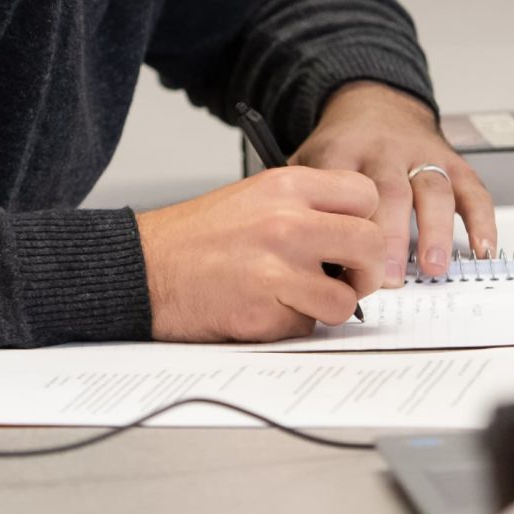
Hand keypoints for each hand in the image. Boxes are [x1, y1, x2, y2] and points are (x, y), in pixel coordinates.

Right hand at [136, 167, 384, 340]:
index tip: (353, 235)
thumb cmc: (195, 238)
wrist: (143, 269)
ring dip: (328, 307)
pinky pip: (306, 327)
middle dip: (365, 270)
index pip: (366, 194)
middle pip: (370, 244)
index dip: (365, 220)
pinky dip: (290, 325)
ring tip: (298, 298)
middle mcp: (287, 223)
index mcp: (287, 186)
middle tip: (346, 278)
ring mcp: (277, 269)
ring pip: (346, 299)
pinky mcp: (264, 312)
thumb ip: (306, 207)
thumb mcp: (253, 197)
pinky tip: (263, 308)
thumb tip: (354, 233)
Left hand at [293, 82, 496, 283]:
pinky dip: (482, 221)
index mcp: (342, 150)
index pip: (343, 186)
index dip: (346, 225)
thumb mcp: (306, 162)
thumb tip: (300, 263)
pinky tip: (482, 249)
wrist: (372, 104)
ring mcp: (421, 154)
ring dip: (436, 231)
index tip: (343, 264)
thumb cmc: (339, 148)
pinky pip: (472, 189)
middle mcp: (384, 150)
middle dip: (391, 236)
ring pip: (433, 190)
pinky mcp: (451, 161)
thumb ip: (303, 203)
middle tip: (389, 276)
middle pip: (390, 190)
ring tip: (433, 268)